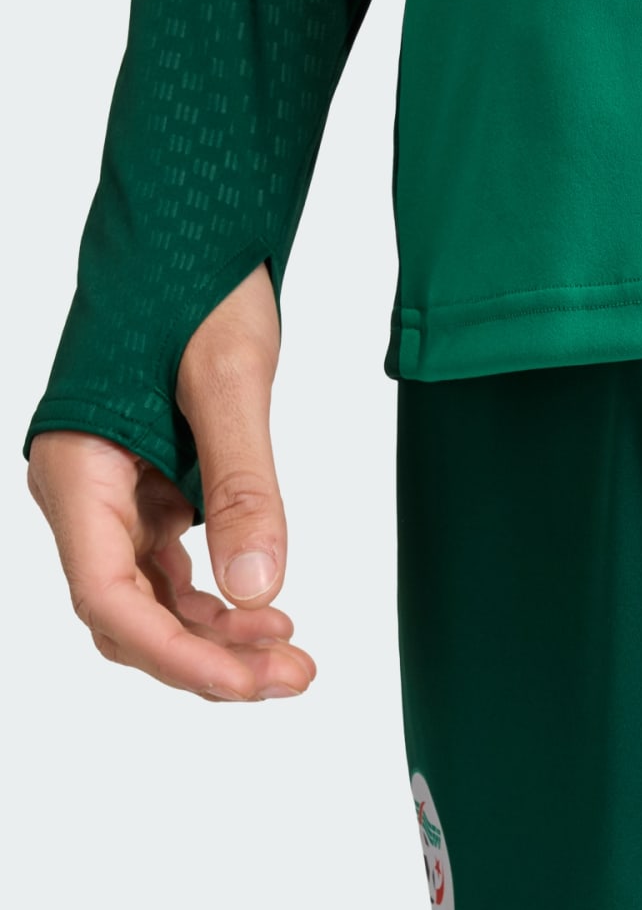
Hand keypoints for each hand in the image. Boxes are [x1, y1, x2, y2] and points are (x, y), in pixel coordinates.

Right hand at [27, 265, 313, 701]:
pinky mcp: (149, 495)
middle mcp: (83, 493)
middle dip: (207, 660)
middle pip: (130, 618)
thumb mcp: (231, 384)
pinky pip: (173, 576)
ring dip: (219, 641)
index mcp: (76, 468)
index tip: (250, 682)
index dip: (177, 655)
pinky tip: (273, 618)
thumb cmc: (196, 283)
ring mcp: (115, 498)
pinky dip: (221, 607)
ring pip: (153, 606)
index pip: (109, 598)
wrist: (195, 227)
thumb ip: (245, 490)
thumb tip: (261, 592)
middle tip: (295, 676)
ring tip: (295, 657)